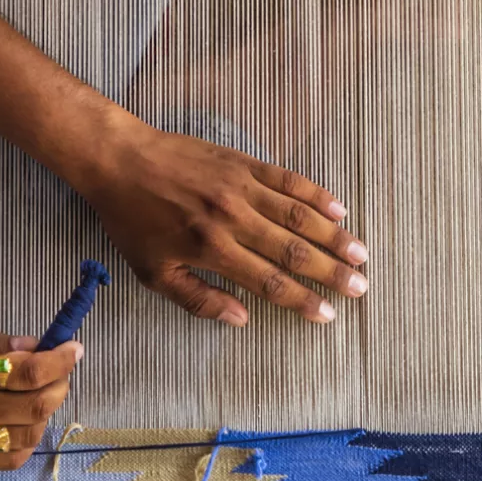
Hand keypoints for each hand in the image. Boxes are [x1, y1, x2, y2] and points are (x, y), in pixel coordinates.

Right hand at [0, 317, 81, 469]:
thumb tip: (31, 346)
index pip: (30, 370)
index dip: (61, 359)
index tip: (74, 347)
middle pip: (39, 403)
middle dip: (62, 383)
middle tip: (63, 368)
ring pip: (31, 433)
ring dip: (48, 411)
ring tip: (43, 392)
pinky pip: (10, 458)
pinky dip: (29, 440)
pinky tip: (25, 422)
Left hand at [70, 124, 368, 325]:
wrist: (120, 161)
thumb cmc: (132, 221)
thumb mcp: (153, 273)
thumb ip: (198, 300)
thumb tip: (240, 319)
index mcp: (212, 250)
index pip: (270, 281)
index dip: (302, 301)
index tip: (327, 315)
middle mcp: (233, 219)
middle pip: (294, 251)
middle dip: (331, 273)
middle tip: (360, 288)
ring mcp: (241, 188)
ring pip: (299, 215)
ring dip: (334, 236)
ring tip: (361, 254)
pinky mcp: (242, 163)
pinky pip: (287, 180)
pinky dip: (315, 195)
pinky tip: (338, 209)